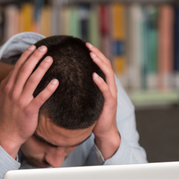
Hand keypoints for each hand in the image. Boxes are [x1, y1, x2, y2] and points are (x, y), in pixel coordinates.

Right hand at [0, 45, 58, 158]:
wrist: (8, 134)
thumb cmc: (9, 116)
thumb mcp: (4, 98)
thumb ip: (9, 85)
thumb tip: (13, 73)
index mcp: (8, 87)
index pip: (18, 67)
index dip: (26, 56)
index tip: (34, 47)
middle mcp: (14, 91)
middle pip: (25, 70)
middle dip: (35, 57)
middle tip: (45, 48)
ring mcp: (21, 100)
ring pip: (32, 81)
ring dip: (42, 68)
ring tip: (50, 59)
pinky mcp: (29, 110)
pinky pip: (40, 98)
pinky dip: (48, 89)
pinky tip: (56, 82)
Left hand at [87, 43, 120, 159]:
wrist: (104, 132)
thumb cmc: (94, 116)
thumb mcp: (87, 100)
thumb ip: (83, 90)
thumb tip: (67, 82)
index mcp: (105, 85)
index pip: (102, 65)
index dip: (96, 54)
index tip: (86, 46)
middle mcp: (110, 87)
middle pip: (106, 65)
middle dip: (98, 54)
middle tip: (88, 46)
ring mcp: (111, 94)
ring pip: (108, 74)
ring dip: (100, 63)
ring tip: (92, 55)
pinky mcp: (110, 103)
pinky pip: (106, 90)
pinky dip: (100, 82)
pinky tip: (94, 75)